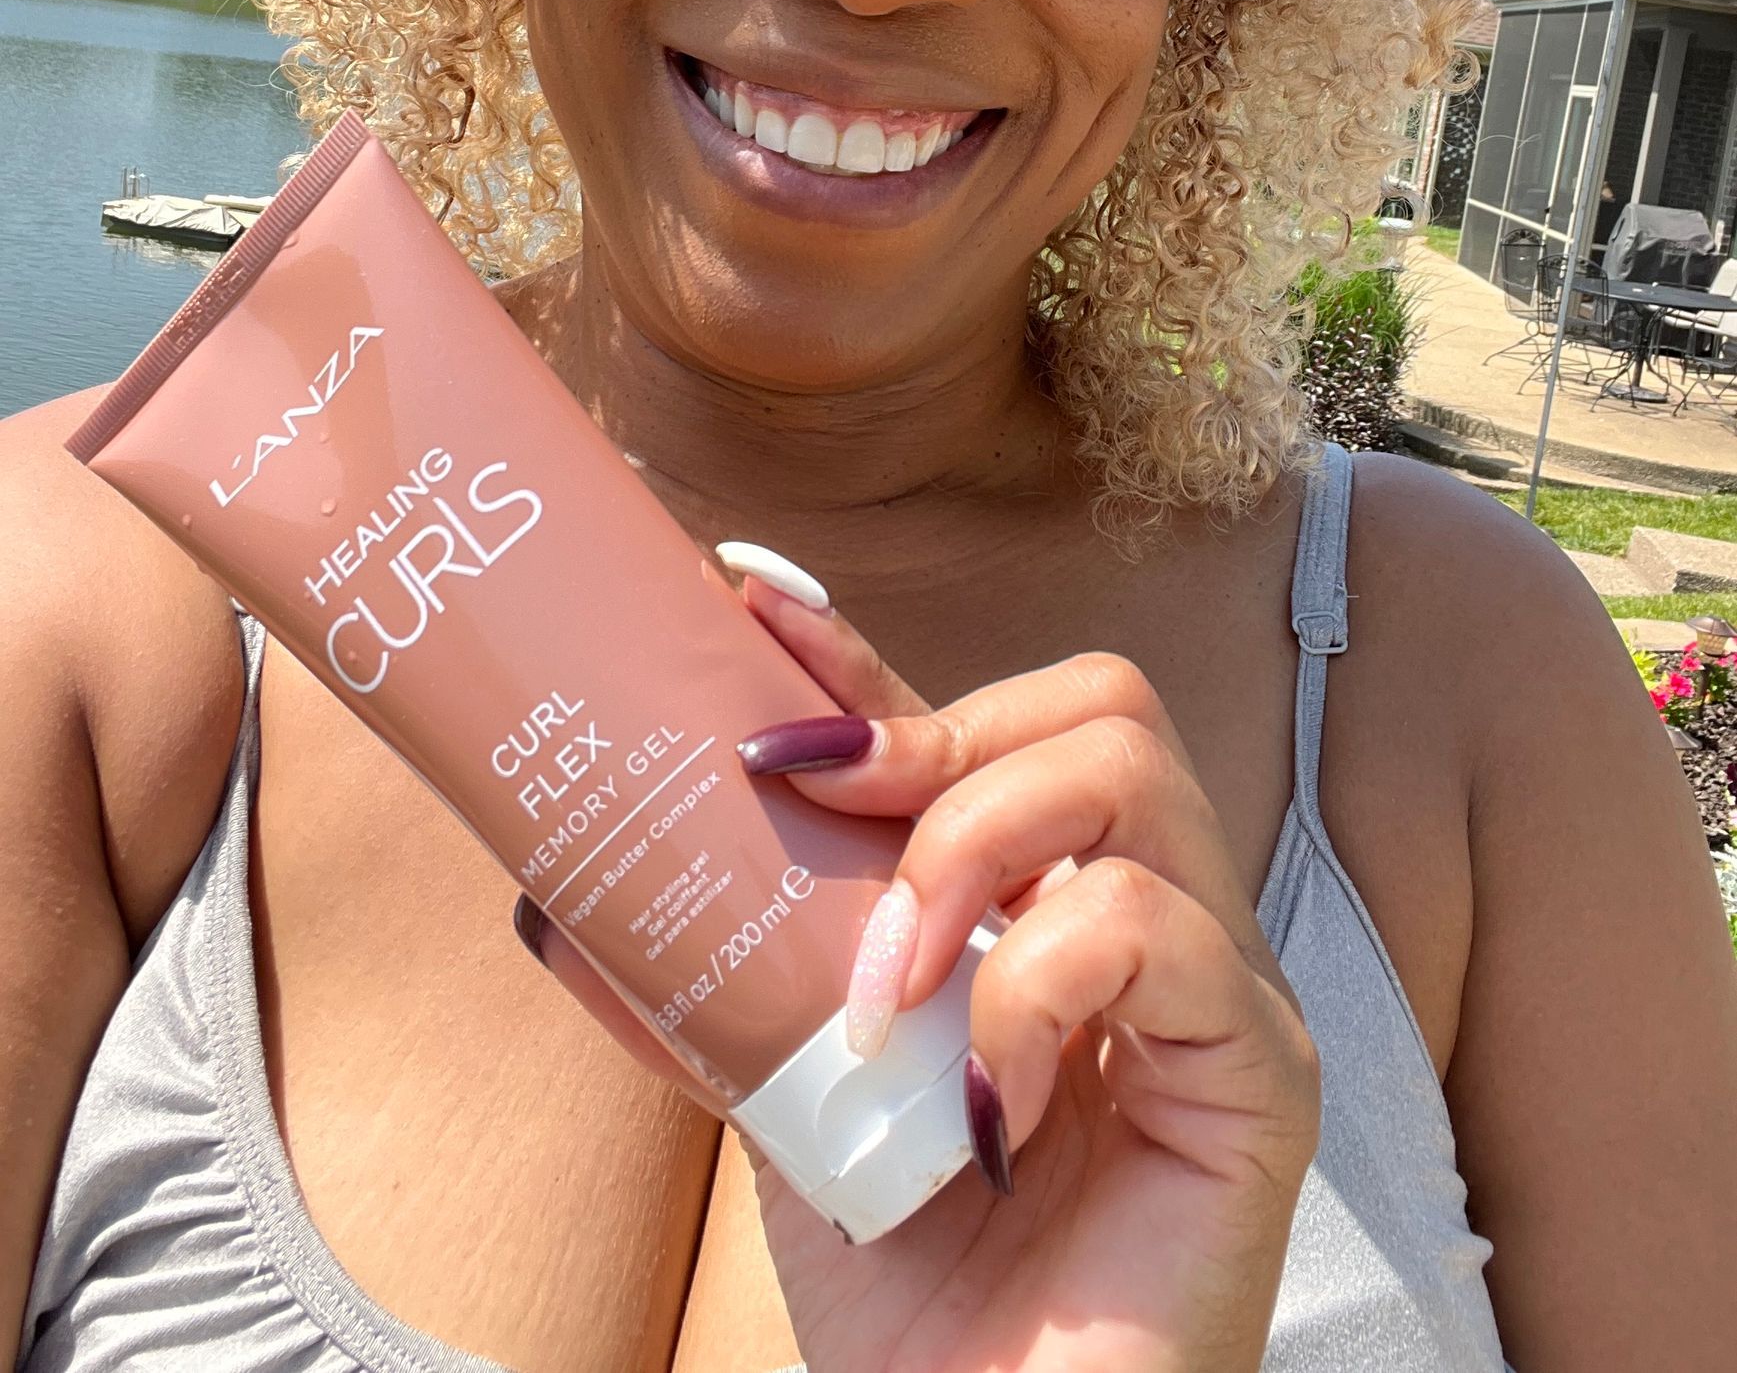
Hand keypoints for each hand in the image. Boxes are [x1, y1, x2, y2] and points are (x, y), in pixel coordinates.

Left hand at [517, 552, 1318, 1372]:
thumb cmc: (903, 1297)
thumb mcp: (787, 1094)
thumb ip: (723, 978)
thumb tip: (556, 893)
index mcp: (1049, 910)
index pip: (975, 728)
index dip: (869, 657)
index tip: (748, 604)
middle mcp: (1154, 922)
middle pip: (1097, 700)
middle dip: (938, 738)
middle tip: (826, 815)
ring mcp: (1217, 992)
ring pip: (1131, 773)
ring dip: (968, 852)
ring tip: (884, 990)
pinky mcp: (1258, 1079)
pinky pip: (1159, 933)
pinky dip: (1034, 983)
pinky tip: (981, 1096)